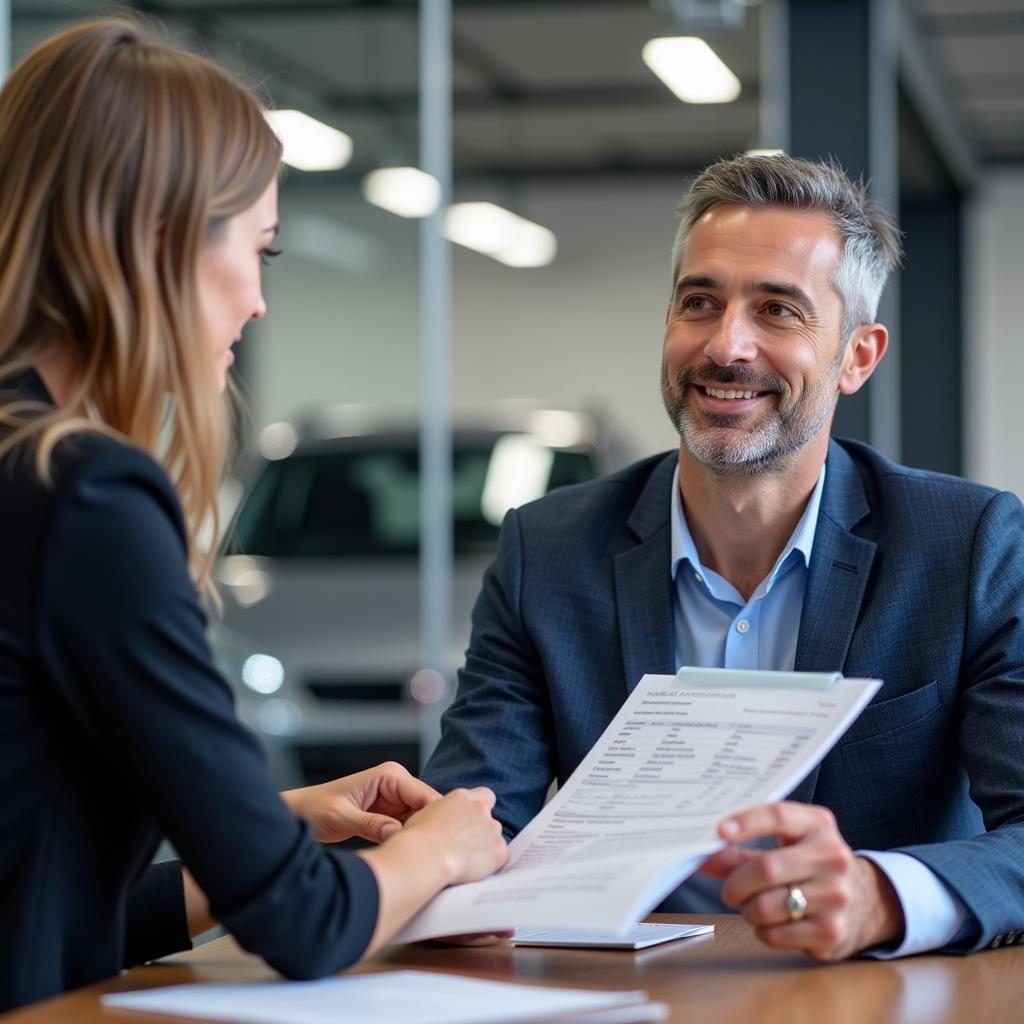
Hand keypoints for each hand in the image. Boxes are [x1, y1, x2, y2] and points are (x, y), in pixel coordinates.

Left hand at [282, 761, 439, 843]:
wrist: (298, 814)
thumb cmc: (313, 808)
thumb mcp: (340, 816)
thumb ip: (369, 823)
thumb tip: (396, 834)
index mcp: (390, 775)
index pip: (425, 795)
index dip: (435, 819)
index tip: (438, 844)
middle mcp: (396, 785)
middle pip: (428, 809)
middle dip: (429, 830)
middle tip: (431, 856)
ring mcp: (394, 801)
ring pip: (420, 821)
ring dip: (419, 838)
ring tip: (420, 860)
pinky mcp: (389, 817)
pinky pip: (407, 829)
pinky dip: (409, 842)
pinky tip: (408, 857)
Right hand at [400, 786, 507, 885]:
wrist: (425, 857)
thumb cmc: (418, 839)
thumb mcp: (427, 814)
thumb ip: (445, 812)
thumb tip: (446, 820)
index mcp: (462, 797)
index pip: (485, 796)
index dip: (480, 809)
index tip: (472, 821)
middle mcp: (480, 809)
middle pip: (490, 819)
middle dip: (483, 831)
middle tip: (467, 846)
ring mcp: (492, 829)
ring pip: (496, 838)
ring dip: (486, 847)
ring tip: (466, 861)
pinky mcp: (499, 851)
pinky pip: (500, 858)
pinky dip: (490, 865)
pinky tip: (473, 870)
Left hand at [699, 802, 904, 959]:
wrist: (863, 902)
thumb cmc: (810, 866)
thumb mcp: (785, 845)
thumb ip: (741, 849)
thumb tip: (702, 856)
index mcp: (818, 824)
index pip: (778, 815)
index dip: (746, 823)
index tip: (719, 832)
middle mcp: (832, 856)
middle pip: (766, 867)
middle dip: (736, 883)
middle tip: (729, 890)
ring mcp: (836, 895)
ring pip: (766, 906)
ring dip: (748, 910)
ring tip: (753, 906)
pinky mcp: (832, 931)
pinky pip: (775, 934)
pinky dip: (763, 931)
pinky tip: (773, 922)